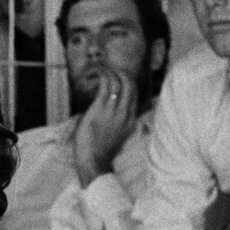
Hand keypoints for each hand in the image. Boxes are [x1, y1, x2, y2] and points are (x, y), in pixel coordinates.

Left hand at [71, 67, 138, 186]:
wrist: (94, 161)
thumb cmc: (100, 150)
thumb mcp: (115, 135)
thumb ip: (116, 122)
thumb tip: (107, 111)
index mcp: (130, 119)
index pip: (134, 94)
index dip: (127, 81)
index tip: (117, 75)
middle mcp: (125, 112)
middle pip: (130, 84)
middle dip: (121, 72)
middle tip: (109, 68)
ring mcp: (114, 110)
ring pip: (118, 81)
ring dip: (109, 71)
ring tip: (100, 68)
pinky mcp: (101, 108)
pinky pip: (105, 84)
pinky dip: (101, 74)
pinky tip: (94, 72)